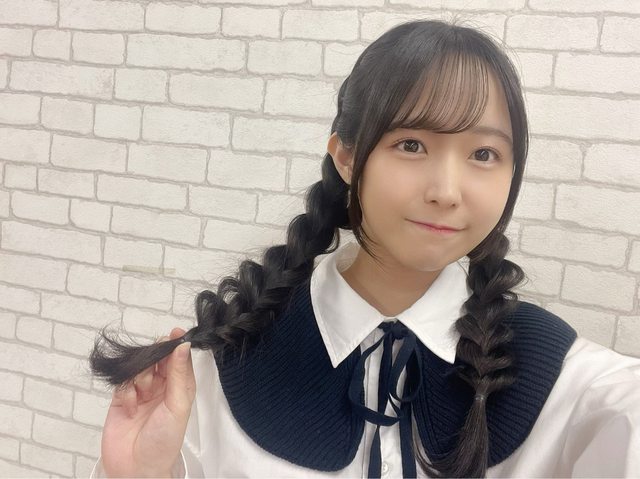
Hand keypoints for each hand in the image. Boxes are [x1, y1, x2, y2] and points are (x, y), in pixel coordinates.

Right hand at [100, 328, 195, 477]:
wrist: (137, 469)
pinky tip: (129, 405)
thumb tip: (183, 345)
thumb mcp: (177, 405)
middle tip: (152, 367)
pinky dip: (126, 389)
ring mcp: (141, 392)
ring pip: (139, 368)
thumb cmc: (164, 440)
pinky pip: (123, 382)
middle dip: (154, 359)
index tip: (174, 332)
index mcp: (180, 388)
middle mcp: (161, 387)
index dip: (176, 345)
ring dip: (140, 374)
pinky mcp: (121, 399)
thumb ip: (178, 374)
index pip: (179, 359)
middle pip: (157, 360)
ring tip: (142, 391)